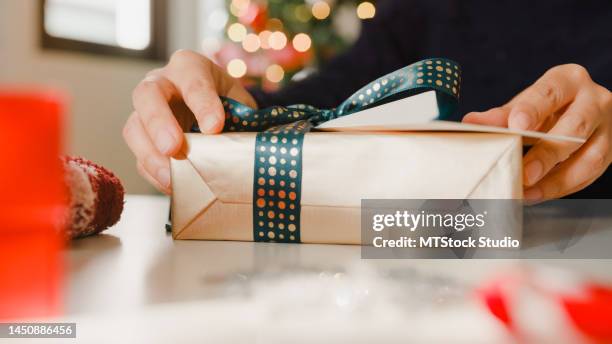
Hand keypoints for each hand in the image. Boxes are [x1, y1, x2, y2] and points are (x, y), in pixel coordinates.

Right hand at [123, 50, 256, 193]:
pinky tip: (172, 185)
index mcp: (190, 67)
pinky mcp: (142, 139)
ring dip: (151, 154)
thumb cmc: (227, 104)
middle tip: (173, 147)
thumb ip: (243, 119)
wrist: (215, 112)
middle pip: (148, 95)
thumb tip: (249, 148)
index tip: (215, 127)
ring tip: (171, 177)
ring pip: (134, 127)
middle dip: (159, 122)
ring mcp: (145, 111)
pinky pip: (139, 156)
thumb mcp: (240, 103)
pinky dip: (153, 173)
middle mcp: (161, 83)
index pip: (193, 80)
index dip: (202, 104)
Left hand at [463, 64, 611, 201]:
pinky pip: (590, 175)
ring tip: (528, 192)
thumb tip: (471, 122)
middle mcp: (594, 99)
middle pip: (575, 126)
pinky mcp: (610, 151)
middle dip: (548, 153)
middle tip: (524, 172)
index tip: (516, 126)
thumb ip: (500, 115)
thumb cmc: (548, 106)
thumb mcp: (525, 104)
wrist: (581, 109)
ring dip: (557, 179)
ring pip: (590, 156)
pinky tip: (538, 194)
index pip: (550, 92)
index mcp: (568, 80)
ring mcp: (607, 126)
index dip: (532, 110)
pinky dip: (562, 188)